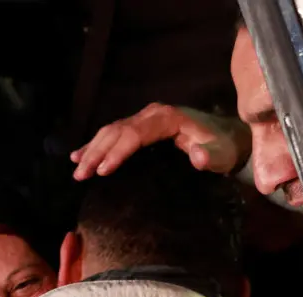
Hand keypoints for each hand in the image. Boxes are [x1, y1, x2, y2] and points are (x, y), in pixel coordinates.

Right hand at [71, 103, 249, 180]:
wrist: (226, 138)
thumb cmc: (224, 148)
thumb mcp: (222, 155)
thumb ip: (211, 157)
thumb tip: (196, 156)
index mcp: (167, 118)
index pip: (135, 135)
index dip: (117, 152)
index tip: (103, 171)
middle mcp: (151, 114)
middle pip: (117, 132)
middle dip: (97, 153)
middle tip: (80, 175)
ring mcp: (144, 119)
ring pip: (111, 131)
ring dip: (92, 149)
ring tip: (77, 170)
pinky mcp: (141, 127)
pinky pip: (113, 133)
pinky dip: (96, 144)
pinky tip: (79, 155)